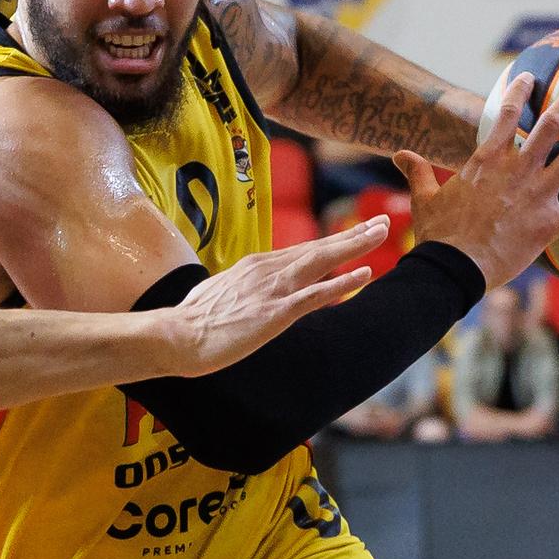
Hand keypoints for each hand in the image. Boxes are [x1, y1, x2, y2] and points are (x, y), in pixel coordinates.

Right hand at [160, 217, 388, 375]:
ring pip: (322, 261)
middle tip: (382, 223)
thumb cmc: (192, 321)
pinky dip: (343, 281)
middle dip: (353, 235)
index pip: (300, 250)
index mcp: (254, 266)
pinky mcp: (276, 312)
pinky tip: (365, 273)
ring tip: (381, 233)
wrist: (176, 335)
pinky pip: (317, 293)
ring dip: (355, 246)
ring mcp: (273, 289)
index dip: (331, 242)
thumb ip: (240, 288)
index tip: (353, 234)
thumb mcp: (219, 293)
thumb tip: (247, 291)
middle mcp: (267, 269)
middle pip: (318, 248)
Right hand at [392, 70, 558, 289]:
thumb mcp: (425, 199)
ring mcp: (535, 196)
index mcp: (486, 163)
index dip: (517, 95)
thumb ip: (417, 172)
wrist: (452, 268)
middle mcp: (516, 171)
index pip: (504, 118)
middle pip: (549, 126)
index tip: (530, 76)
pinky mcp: (549, 224)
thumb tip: (398, 153)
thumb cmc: (438, 235)